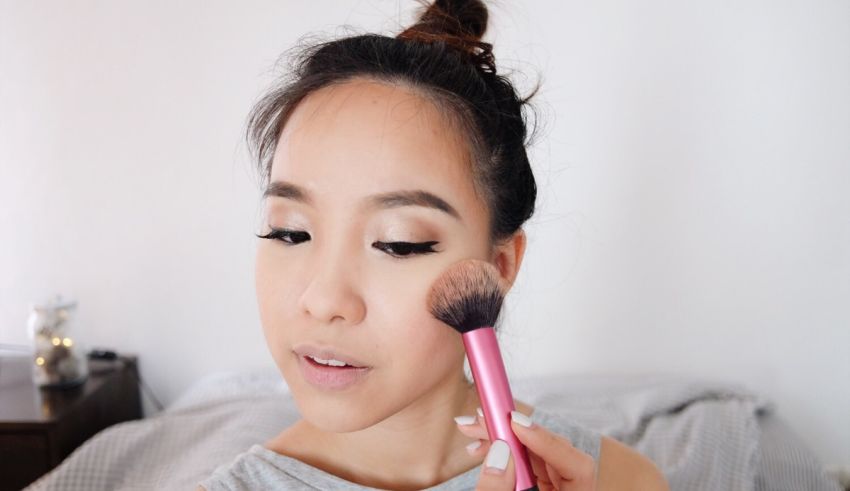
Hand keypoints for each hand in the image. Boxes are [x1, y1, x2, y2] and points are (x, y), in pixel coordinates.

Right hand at [454, 408, 595, 490]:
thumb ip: (499, 489)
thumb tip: (497, 452)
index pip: (578, 465)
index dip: (547, 440)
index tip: (515, 423)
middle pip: (551, 452)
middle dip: (513, 432)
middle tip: (483, 417)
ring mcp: (552, 489)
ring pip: (534, 453)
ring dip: (501, 437)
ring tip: (472, 428)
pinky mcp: (536, 486)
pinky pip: (522, 463)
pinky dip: (501, 451)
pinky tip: (479, 447)